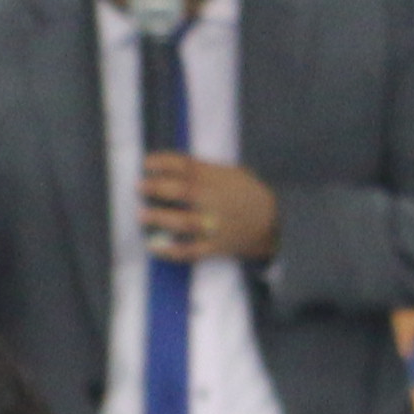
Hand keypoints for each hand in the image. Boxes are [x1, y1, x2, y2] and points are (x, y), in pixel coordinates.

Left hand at [140, 154, 280, 264]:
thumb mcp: (231, 173)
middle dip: (157, 187)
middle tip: (139, 187)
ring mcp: (213, 225)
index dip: (162, 162)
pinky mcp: (214, 247)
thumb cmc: (248, 194)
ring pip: (183, 221)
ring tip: (141, 215)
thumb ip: (205, 171)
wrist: (274, 222)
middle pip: (181, 191)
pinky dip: (170, 250)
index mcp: (217, 178)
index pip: (185, 165)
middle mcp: (213, 200)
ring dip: (159, 217)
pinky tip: (153, 247)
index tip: (146, 163)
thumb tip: (174, 170)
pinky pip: (189, 251)